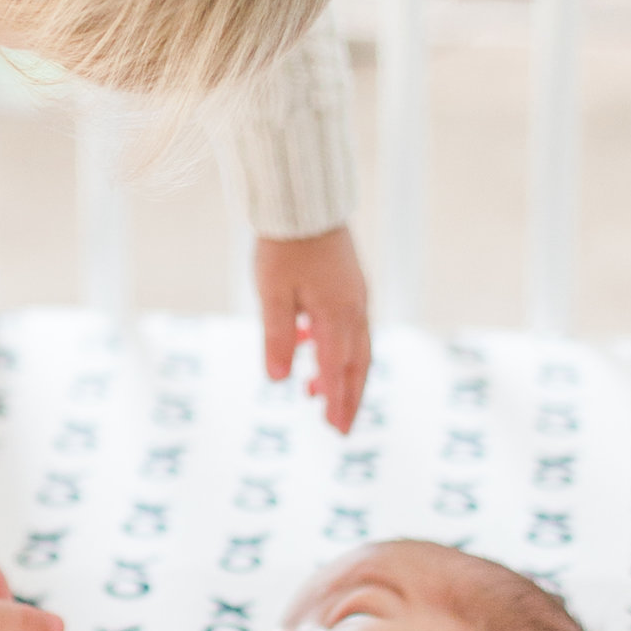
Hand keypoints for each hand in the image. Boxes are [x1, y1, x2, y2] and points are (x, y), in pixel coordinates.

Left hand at [255, 224, 370, 432]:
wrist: (304, 200)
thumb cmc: (285, 245)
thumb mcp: (272, 293)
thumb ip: (278, 338)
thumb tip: (280, 381)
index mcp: (337, 315)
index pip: (338, 370)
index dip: (336, 401)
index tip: (334, 429)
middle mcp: (354, 309)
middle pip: (358, 365)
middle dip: (348, 398)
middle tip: (339, 429)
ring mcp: (356, 296)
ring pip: (357, 347)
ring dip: (342, 375)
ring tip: (315, 396)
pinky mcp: (351, 284)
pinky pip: (350, 327)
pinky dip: (337, 348)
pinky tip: (310, 347)